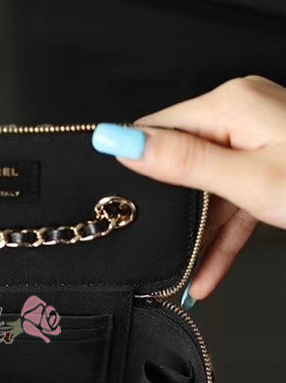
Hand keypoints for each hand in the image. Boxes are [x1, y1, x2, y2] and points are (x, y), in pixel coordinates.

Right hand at [92, 76, 285, 302]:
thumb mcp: (245, 180)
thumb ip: (180, 161)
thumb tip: (121, 140)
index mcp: (229, 105)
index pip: (157, 129)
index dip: (133, 164)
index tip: (113, 199)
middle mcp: (240, 116)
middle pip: (181, 164)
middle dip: (167, 211)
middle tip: (143, 245)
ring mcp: (257, 142)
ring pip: (208, 192)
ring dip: (196, 237)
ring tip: (178, 278)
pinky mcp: (269, 167)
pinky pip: (234, 204)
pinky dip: (222, 238)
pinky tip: (206, 275)